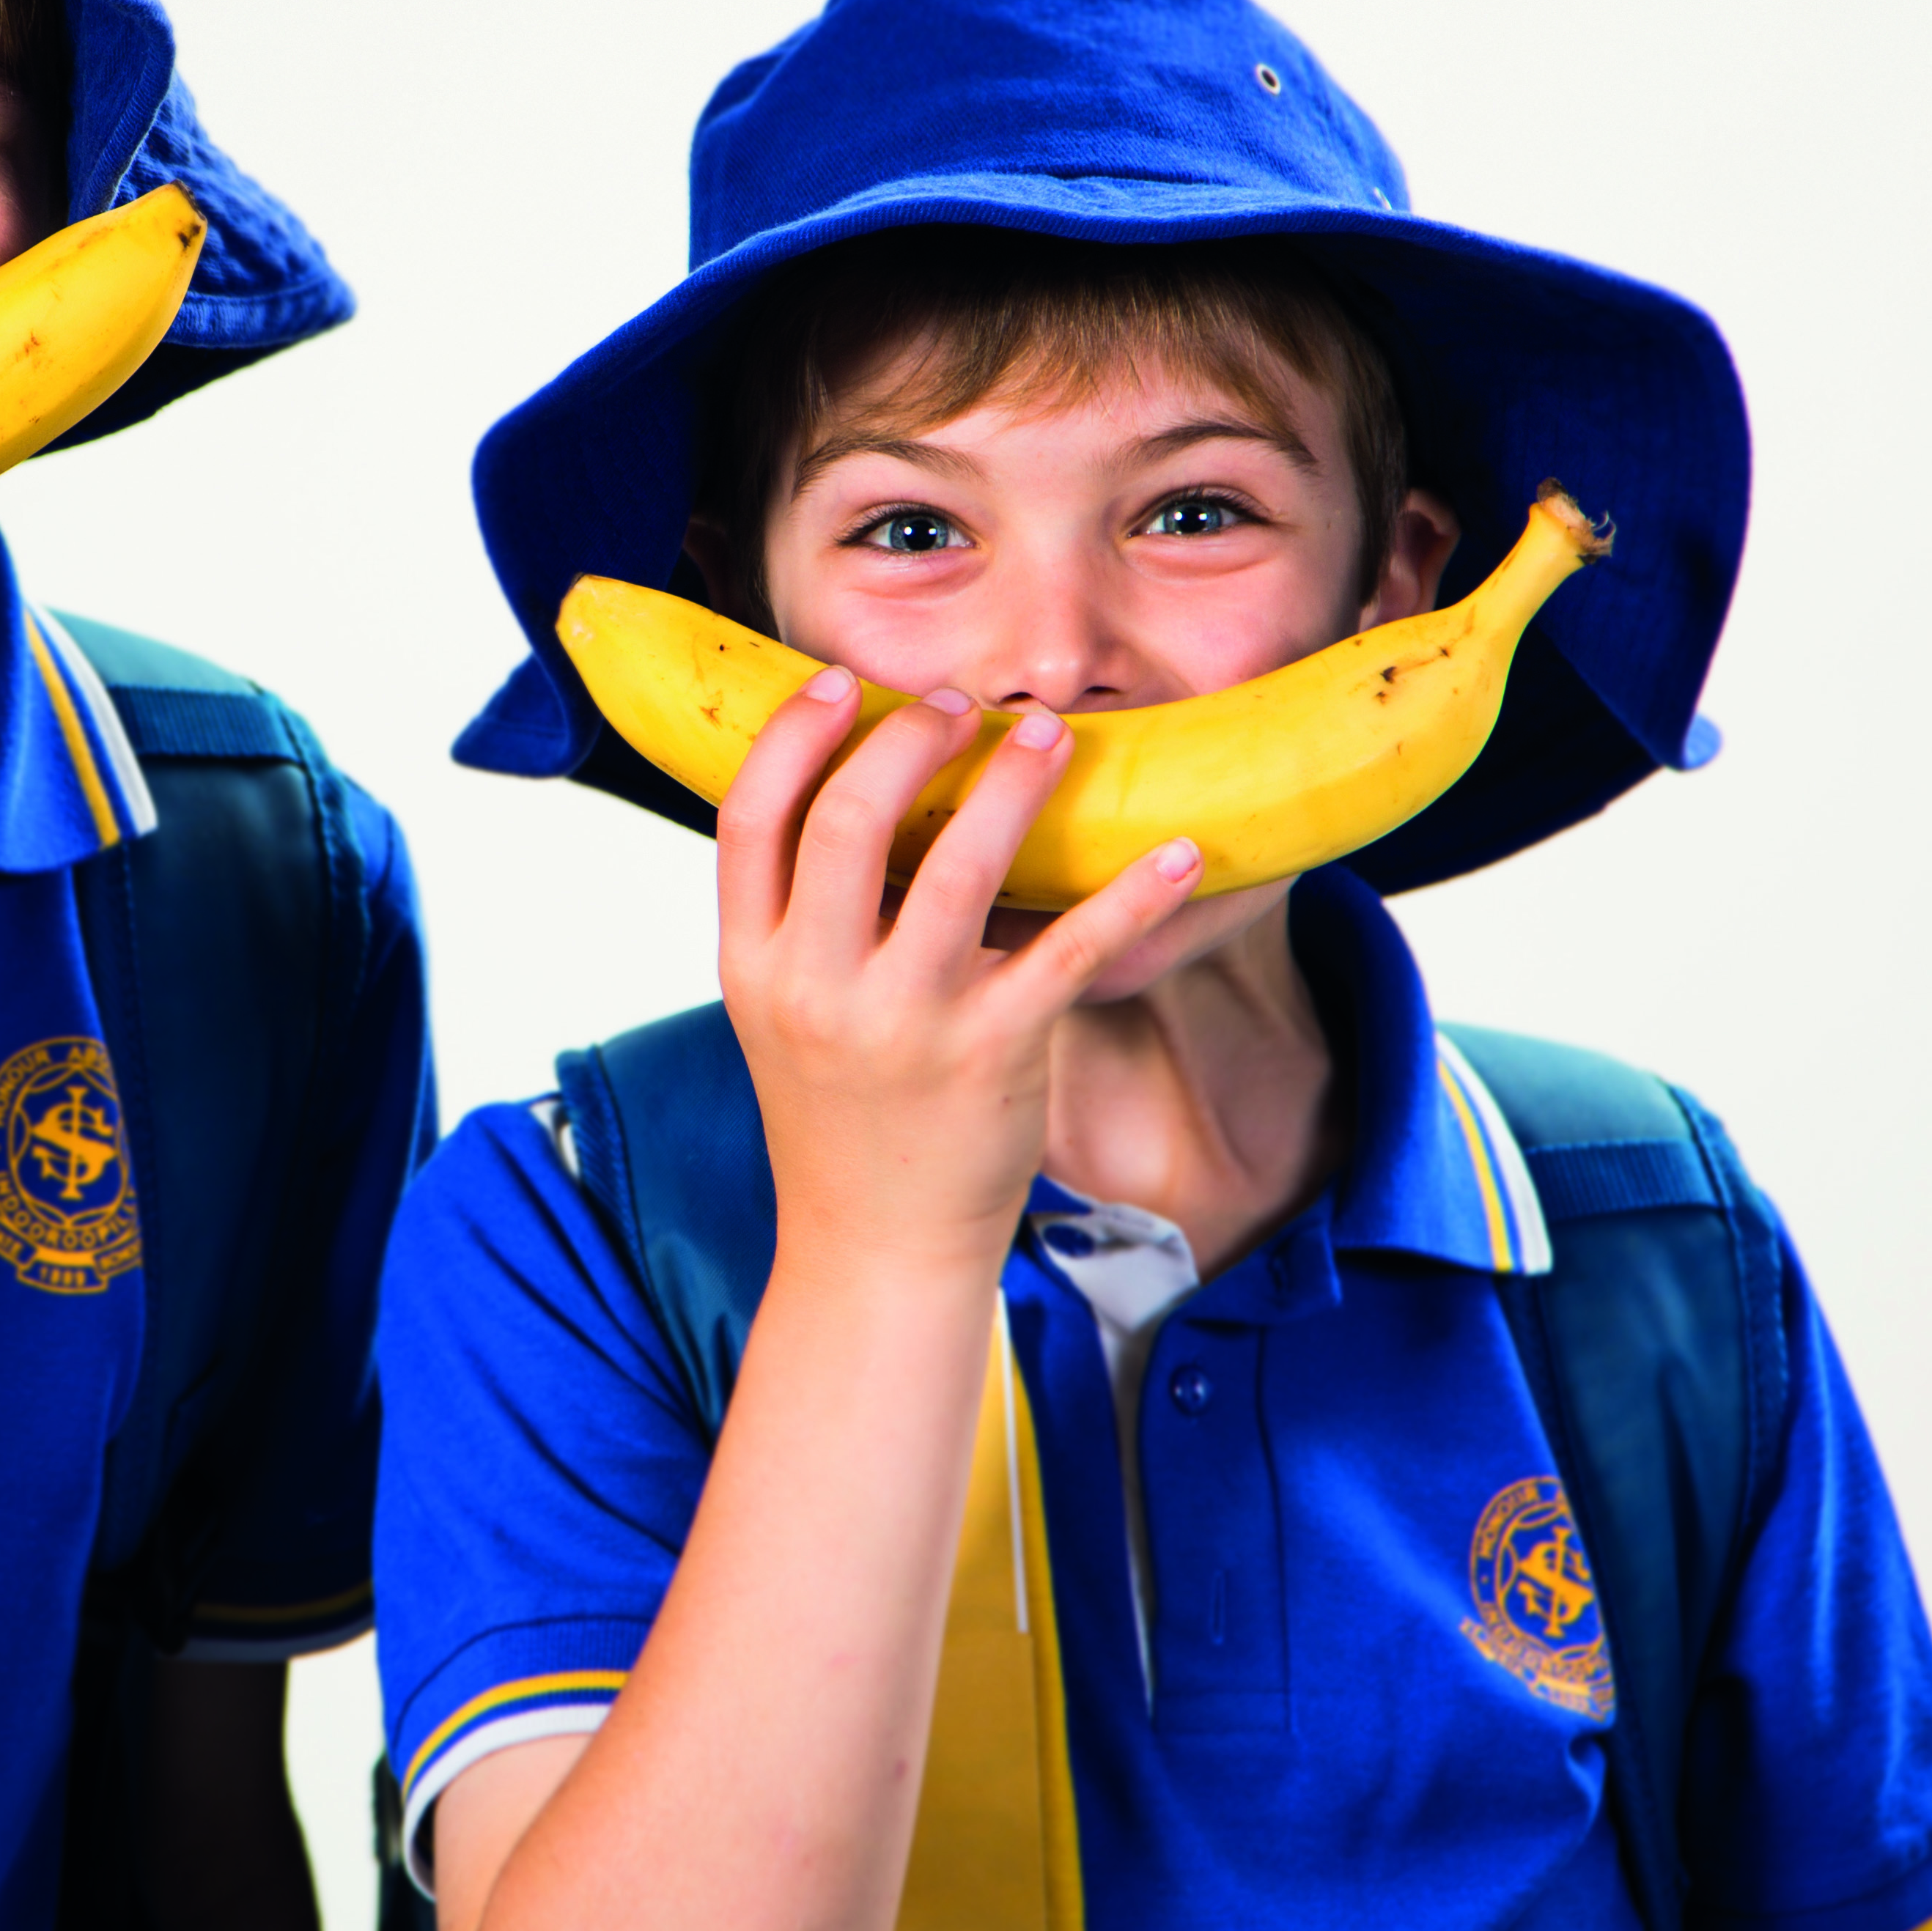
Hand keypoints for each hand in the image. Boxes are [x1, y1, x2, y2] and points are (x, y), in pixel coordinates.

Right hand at [715, 676, 1203, 1288]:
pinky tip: (1180, 850)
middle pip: (847, 819)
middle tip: (961, 704)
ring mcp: (905, 1023)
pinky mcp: (992, 1055)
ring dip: (1011, 782)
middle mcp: (817, 987)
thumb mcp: (780, 1011)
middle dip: (910, 740)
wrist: (874, 1246)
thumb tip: (857, 789)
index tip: (847, 684)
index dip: (795, 736)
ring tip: (1047, 734)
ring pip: (959, 866)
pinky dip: (1132, 894)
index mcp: (752, 965)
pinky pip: (1071, 953)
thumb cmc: (838, 1113)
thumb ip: (801, 916)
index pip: (751, 819)